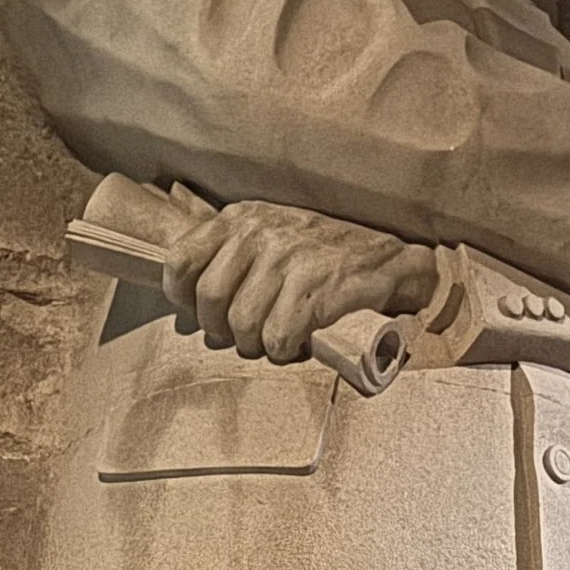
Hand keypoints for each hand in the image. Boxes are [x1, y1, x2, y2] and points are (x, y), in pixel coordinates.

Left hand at [164, 201, 440, 363]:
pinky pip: (277, 337)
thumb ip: (227, 254)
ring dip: (258, 345)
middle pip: (210, 301)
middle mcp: (261, 231)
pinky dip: (285, 351)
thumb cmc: (322, 257)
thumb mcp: (269, 236)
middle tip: (248, 336)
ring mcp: (289, 257)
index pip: (180, 261)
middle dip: (224, 331)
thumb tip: (182, 298)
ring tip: (277, 341)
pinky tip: (299, 343)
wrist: (389, 262)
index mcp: (242, 218)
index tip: (204, 316)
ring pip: (242, 325)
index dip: (184, 300)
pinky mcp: (316, 286)